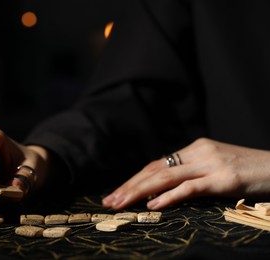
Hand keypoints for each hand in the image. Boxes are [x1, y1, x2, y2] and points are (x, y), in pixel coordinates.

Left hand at [102, 138, 269, 209]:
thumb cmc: (248, 170)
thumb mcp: (215, 166)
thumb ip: (192, 171)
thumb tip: (165, 186)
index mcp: (194, 148)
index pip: (156, 164)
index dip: (134, 179)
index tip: (117, 193)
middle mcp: (198, 152)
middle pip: (155, 169)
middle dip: (129, 186)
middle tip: (109, 201)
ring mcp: (211, 164)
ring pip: (166, 177)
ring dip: (140, 192)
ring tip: (121, 204)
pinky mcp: (224, 178)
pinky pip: (190, 187)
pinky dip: (169, 196)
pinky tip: (153, 205)